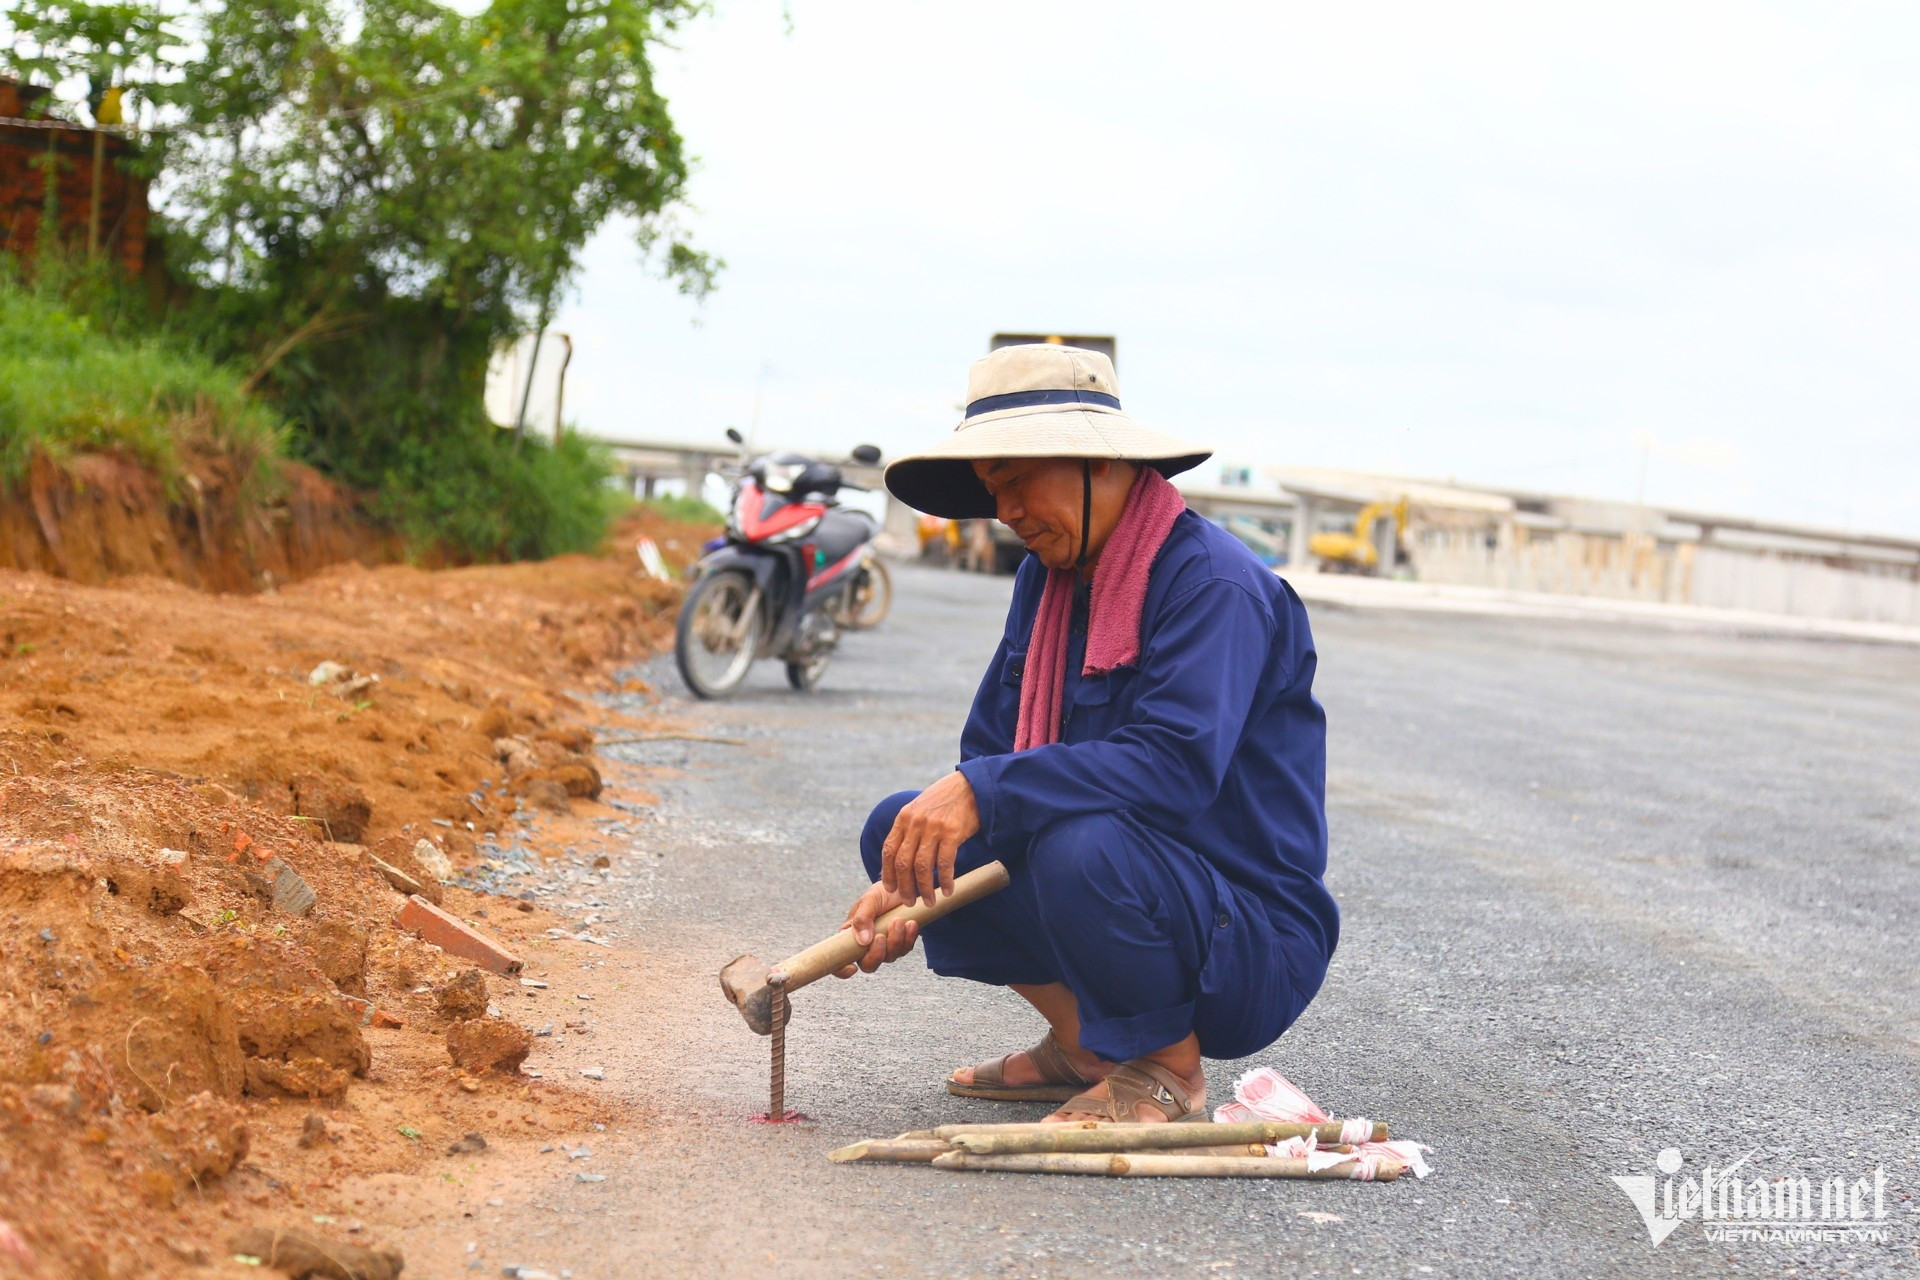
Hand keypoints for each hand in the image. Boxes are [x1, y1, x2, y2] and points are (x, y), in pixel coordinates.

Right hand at [832, 881, 920, 977]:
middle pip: (868, 965)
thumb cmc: (881, 893)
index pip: (840, 960)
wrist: (902, 888)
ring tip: (899, 921)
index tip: (852, 968)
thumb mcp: (869, 900)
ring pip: (889, 957)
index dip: (841, 970)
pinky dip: (909, 938)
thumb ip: (862, 918)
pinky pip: (905, 949)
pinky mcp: (900, 944)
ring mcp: (884, 947)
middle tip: (882, 935)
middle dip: (877, 953)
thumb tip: (863, 941)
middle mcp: (866, 945)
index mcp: (850, 935)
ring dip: (896, 941)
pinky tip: (911, 923)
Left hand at [881, 771, 980, 905]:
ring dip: (925, 888)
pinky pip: (945, 863)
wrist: (970, 786)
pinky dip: (946, 880)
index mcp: (904, 818)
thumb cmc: (945, 800)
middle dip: (905, 886)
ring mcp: (933, 828)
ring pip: (923, 867)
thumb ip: (909, 829)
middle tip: (910, 901)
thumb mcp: (920, 809)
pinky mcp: (952, 833)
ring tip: (929, 901)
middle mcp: (915, 823)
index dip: (888, 873)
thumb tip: (901, 858)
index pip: (889, 850)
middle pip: (904, 862)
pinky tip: (948, 890)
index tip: (891, 889)